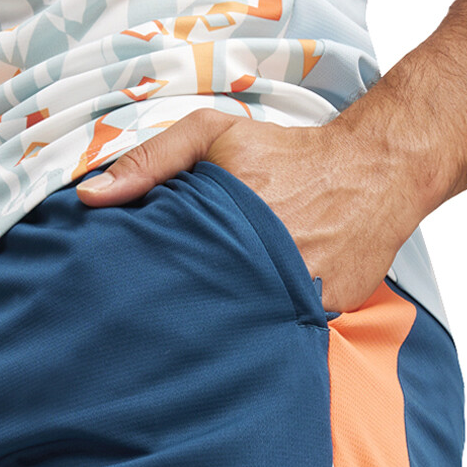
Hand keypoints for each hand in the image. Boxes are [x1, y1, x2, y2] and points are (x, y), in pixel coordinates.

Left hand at [76, 107, 427, 312]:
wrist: (377, 171)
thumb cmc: (288, 151)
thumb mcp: (211, 135)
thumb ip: (148, 161)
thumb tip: (89, 199)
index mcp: (225, 225)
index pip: (165, 276)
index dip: (145, 289)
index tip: (125, 299)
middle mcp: (261, 265)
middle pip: (199, 308)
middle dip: (179, 313)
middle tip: (155, 322)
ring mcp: (295, 295)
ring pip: (240, 325)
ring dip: (222, 325)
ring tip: (204, 323)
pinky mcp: (323, 315)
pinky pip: (280, 331)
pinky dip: (265, 327)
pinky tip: (251, 320)